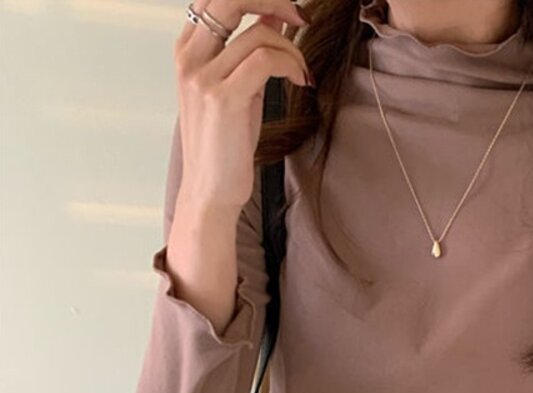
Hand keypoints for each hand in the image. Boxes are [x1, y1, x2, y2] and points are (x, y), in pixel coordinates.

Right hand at [173, 0, 312, 213]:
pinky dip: (290, 65)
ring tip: (302, 72)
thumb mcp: (238, 88)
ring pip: (258, 33)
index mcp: (187, 50)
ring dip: (292, 49)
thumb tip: (275, 13)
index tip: (289, 9)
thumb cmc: (225, 145)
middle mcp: (189, 58)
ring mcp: (202, 77)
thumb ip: (249, 50)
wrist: (210, 191)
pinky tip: (300, 81)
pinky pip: (265, 60)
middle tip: (302, 18)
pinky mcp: (222, 98)